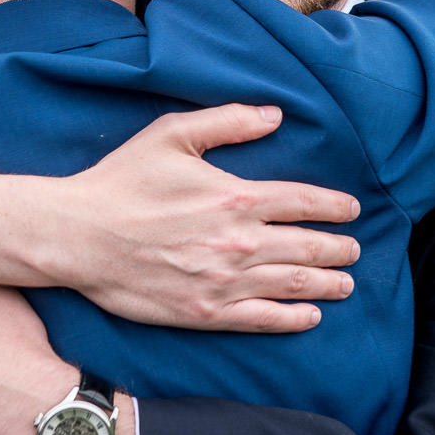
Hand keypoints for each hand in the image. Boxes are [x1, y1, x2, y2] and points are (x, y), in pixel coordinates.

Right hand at [52, 103, 359, 332]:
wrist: (80, 235)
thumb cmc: (123, 181)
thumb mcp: (172, 135)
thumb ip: (228, 121)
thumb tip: (274, 115)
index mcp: (237, 196)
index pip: (305, 202)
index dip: (336, 208)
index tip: (352, 211)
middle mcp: (239, 242)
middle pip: (308, 247)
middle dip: (340, 249)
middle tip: (355, 250)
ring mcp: (224, 281)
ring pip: (294, 285)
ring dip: (328, 283)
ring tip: (346, 282)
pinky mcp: (205, 313)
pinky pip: (263, 320)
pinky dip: (294, 318)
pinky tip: (310, 316)